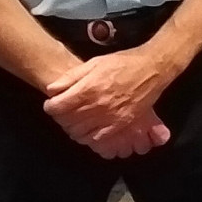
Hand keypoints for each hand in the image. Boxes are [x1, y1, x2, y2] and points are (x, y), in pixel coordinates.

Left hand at [44, 46, 179, 155]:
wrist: (151, 69)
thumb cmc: (122, 63)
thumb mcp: (94, 63)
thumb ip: (72, 77)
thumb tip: (52, 90)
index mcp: (88, 89)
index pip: (58, 107)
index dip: (50, 106)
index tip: (52, 104)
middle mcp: (97, 105)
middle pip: (67, 121)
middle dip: (60, 118)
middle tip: (62, 113)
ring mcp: (109, 117)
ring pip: (80, 132)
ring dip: (73, 129)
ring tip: (73, 122)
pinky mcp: (121, 124)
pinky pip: (98, 138)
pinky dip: (88, 137)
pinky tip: (88, 131)